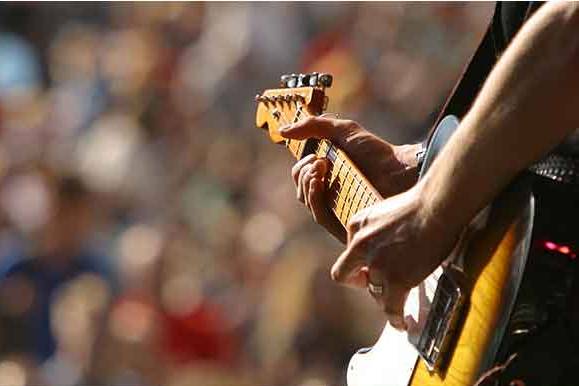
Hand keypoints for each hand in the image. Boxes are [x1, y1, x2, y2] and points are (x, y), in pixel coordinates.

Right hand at [280, 116, 420, 242]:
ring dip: (307, 182)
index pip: (301, 176)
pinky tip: (320, 183)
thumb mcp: (342, 130)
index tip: (312, 153)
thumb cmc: (375, 151)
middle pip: (300, 189)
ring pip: (307, 201)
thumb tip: (282, 131)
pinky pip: (319, 216)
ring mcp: (336, 209)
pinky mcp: (343, 224)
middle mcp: (330, 193)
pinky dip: (314, 198)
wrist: (399, 170)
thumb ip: (313, 126)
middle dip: (303, 172)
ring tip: (322, 167)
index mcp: (328, 175)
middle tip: (320, 161)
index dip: (300, 165)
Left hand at [331, 183, 462, 329]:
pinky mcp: (396, 278)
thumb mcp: (383, 211)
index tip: (371, 268)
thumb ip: (374, 231)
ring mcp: (377, 263)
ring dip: (386, 296)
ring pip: (374, 292)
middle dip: (367, 282)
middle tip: (385, 283)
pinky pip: (390, 308)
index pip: (349, 254)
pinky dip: (395, 318)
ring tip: (399, 298)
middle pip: (354, 277)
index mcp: (356, 225)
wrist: (437, 206)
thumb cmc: (419, 205)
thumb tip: (381, 251)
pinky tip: (402, 323)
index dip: (360, 264)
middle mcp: (360, 245)